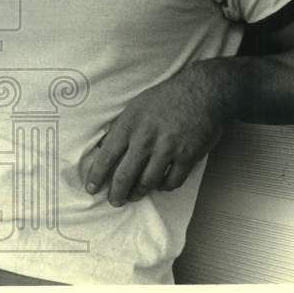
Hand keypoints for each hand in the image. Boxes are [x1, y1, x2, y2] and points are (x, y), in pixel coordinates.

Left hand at [82, 65, 228, 205]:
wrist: (202, 91)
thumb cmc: (165, 98)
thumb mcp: (136, 107)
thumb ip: (121, 128)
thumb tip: (104, 149)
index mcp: (129, 125)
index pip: (106, 156)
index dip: (97, 176)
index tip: (91, 188)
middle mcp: (145, 139)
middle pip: (125, 175)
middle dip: (116, 193)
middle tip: (114, 201)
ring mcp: (167, 149)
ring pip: (147, 182)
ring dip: (139, 192)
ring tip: (134, 196)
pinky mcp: (187, 156)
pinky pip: (172, 181)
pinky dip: (164, 187)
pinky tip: (160, 185)